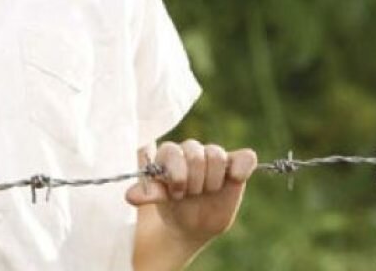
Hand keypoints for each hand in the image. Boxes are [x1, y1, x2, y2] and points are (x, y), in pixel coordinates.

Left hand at [125, 140, 256, 250]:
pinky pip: (245, 157)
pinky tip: (234, 179)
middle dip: (193, 180)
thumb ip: (149, 194)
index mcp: (170, 154)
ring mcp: (215, 158)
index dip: (176, 173)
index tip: (176, 194)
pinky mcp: (236, 166)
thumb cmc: (172, 207)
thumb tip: (129, 196)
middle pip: (196, 153)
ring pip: (216, 154)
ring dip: (211, 180)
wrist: (193, 225)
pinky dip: (241, 168)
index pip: (173, 150)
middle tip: (191, 195)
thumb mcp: (160, 201)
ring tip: (206, 192)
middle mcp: (192, 151)